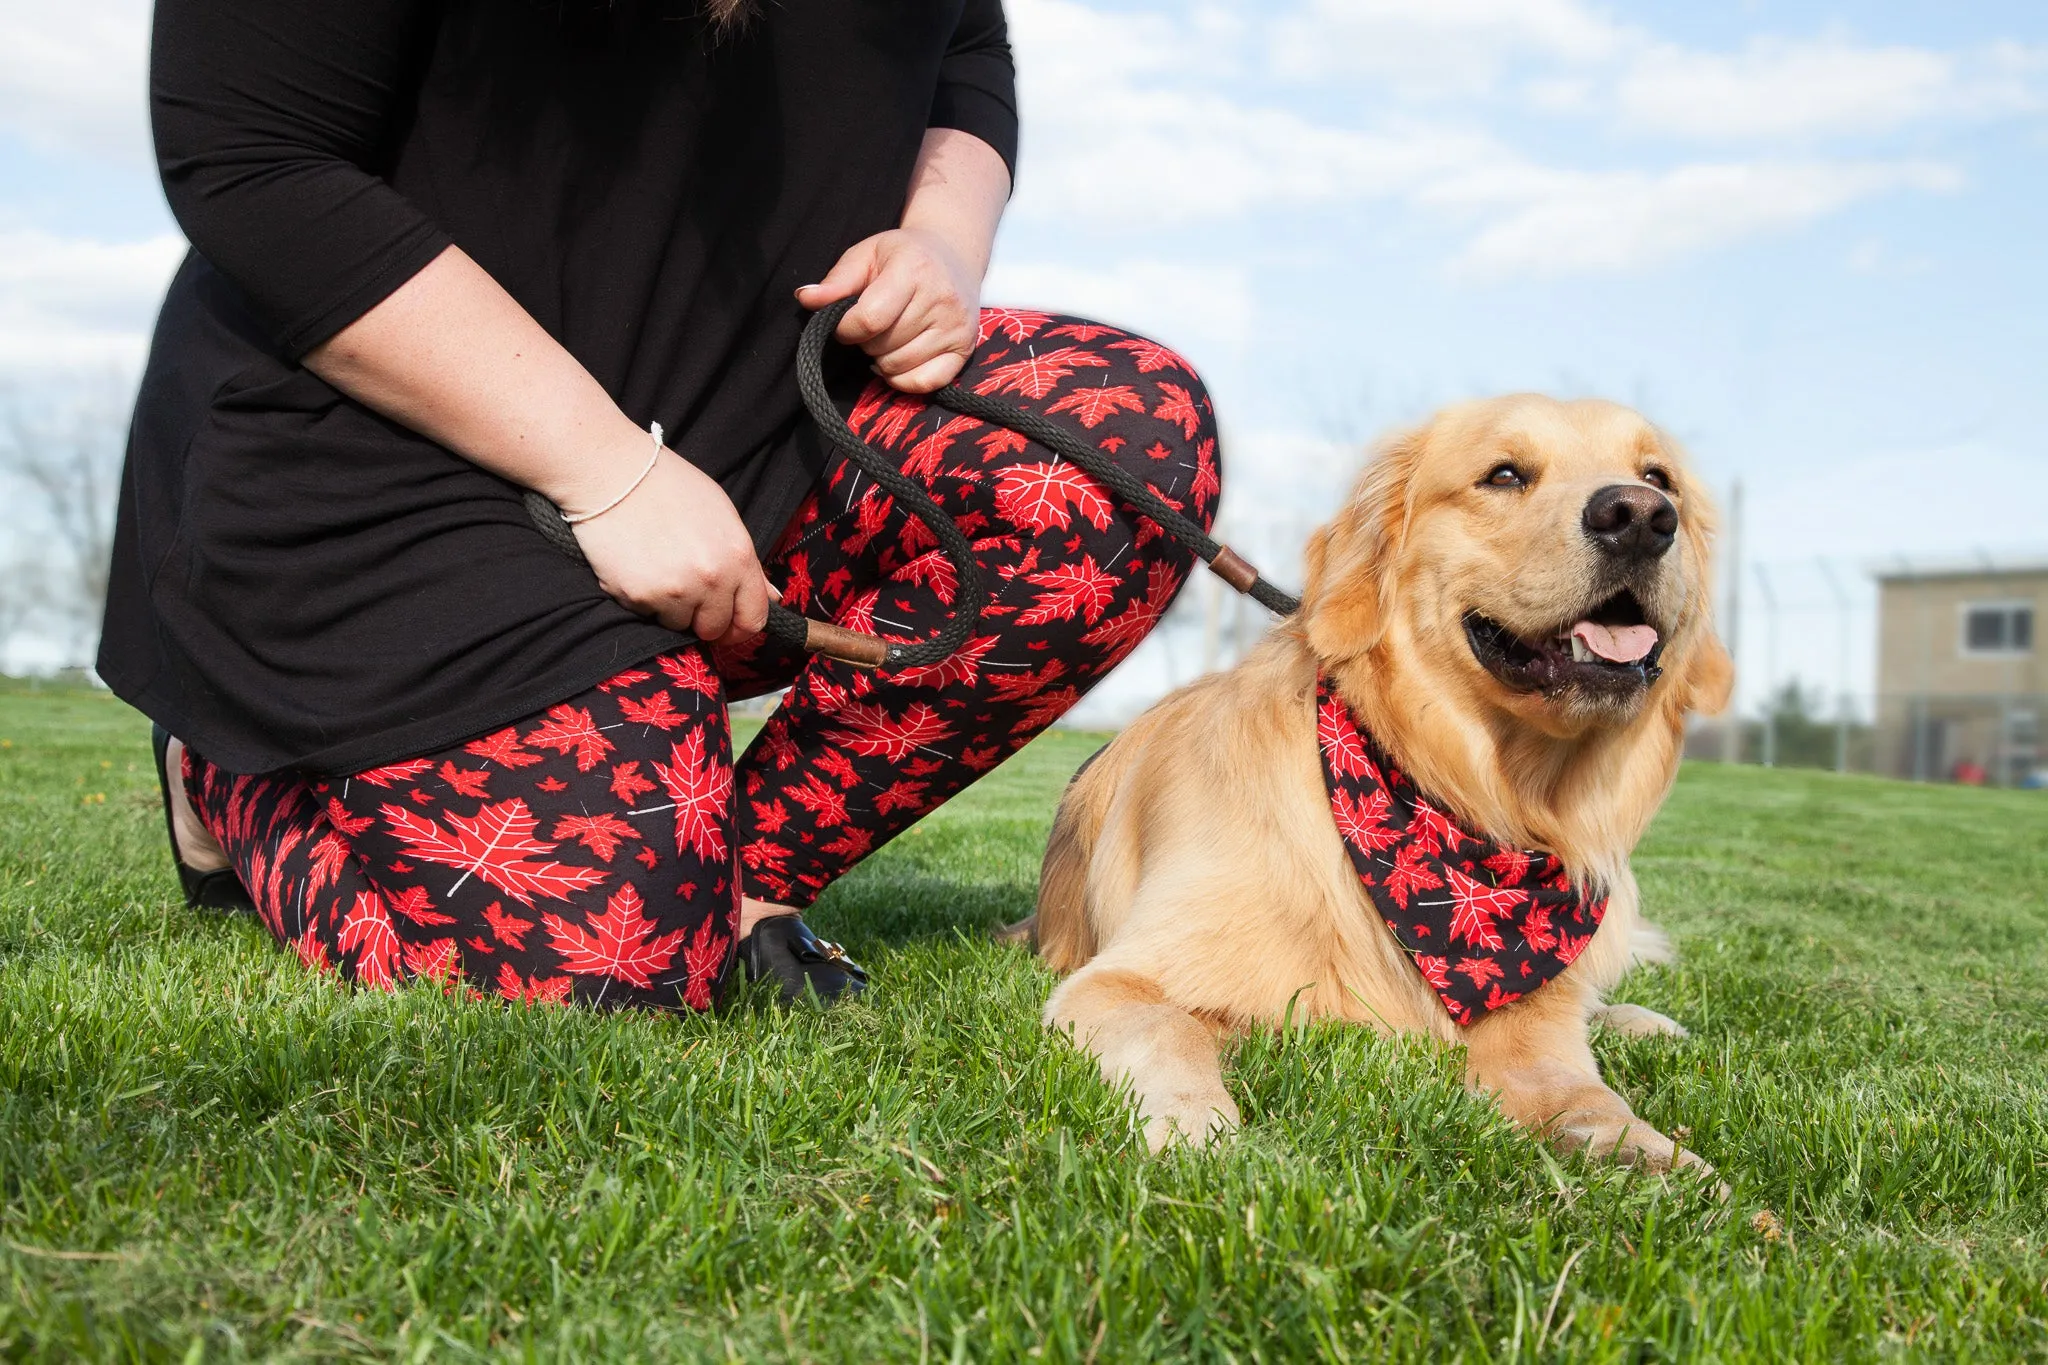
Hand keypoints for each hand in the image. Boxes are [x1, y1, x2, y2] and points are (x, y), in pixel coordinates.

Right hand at [570, 439, 775, 645]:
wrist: (613, 473)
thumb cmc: (670, 487)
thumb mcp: (722, 514)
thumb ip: (747, 562)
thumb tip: (771, 597)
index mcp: (738, 556)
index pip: (754, 618)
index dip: (741, 627)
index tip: (728, 624)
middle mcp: (711, 579)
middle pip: (715, 629)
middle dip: (703, 618)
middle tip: (686, 593)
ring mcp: (675, 591)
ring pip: (678, 625)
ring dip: (670, 607)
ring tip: (657, 569)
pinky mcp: (639, 597)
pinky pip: (646, 614)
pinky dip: (643, 598)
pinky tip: (636, 566)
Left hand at [797, 228, 979, 393]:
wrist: (954, 254)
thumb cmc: (903, 255)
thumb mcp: (867, 255)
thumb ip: (836, 280)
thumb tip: (805, 298)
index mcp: (913, 270)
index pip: (869, 319)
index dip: (846, 329)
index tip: (844, 324)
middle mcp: (940, 299)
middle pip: (883, 346)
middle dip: (866, 342)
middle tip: (872, 326)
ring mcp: (956, 327)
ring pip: (899, 366)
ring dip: (882, 360)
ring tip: (887, 338)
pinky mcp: (966, 349)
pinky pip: (925, 383)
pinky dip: (903, 380)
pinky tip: (898, 361)